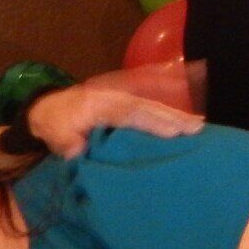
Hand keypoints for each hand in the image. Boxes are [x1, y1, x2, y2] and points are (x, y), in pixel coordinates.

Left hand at [26, 85, 202, 158]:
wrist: (49, 107)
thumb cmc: (55, 123)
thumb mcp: (56, 134)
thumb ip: (68, 143)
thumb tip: (81, 152)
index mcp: (101, 104)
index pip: (131, 114)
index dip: (152, 122)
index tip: (173, 132)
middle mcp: (118, 97)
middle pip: (149, 107)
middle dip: (173, 117)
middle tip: (197, 128)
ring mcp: (125, 97)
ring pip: (154, 105)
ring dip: (176, 114)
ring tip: (199, 124)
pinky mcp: (129, 102)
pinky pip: (152, 105)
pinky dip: (171, 111)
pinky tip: (187, 118)